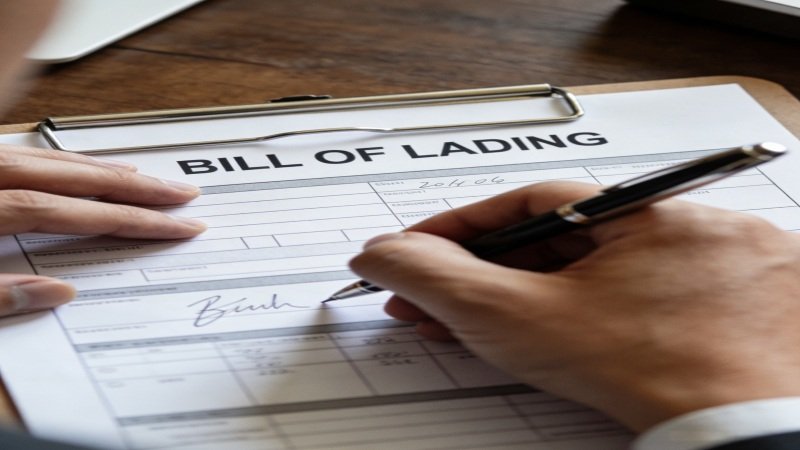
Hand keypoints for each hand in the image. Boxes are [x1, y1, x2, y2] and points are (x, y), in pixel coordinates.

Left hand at [0, 145, 204, 315]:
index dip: (124, 219)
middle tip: (181, 194)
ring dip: (99, 169)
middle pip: (66, 177)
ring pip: (45, 158)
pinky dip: (57, 159)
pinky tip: (75, 165)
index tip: (172, 226)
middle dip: (132, 187)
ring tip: (142, 177)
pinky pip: (22, 154)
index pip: (62, 212)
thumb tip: (58, 294)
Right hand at [350, 181, 799, 430]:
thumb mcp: (519, 318)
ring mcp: (715, 271)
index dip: (459, 228)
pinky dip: (577, 314)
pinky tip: (542, 336)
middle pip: (556, 243)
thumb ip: (438, 278)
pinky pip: (629, 300)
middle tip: (435, 302)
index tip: (418, 250)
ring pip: (591, 274)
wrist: (740, 438)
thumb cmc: (652, 375)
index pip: (529, 203)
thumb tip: (383, 252)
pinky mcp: (724, 314)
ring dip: (524, 297)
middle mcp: (691, 227)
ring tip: (476, 328)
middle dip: (482, 273)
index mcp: (648, 208)